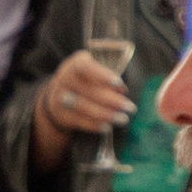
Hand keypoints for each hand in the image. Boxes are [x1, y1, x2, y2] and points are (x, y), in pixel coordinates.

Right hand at [32, 49, 134, 170]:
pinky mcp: (62, 114)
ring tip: (123, 119)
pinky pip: (78, 120)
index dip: (103, 76)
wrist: (60, 91)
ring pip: (83, 107)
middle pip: (88, 91)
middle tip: (130, 108)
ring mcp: (61, 97)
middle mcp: (66, 79)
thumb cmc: (88, 77)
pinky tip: (107, 127)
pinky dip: (94, 125)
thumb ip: (110, 72)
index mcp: (77, 63)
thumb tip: (122, 90)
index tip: (120, 84)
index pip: (87, 68)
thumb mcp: (96, 65)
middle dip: (112, 100)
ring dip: (105, 114)